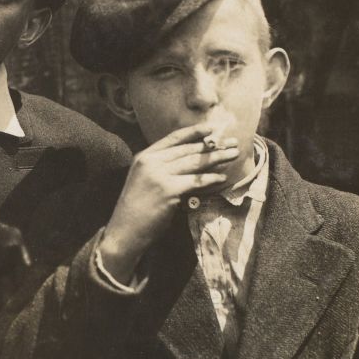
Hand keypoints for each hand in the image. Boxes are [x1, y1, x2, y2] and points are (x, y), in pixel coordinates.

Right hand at [100, 124, 238, 281]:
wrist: (125, 230)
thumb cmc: (136, 209)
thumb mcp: (144, 180)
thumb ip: (161, 167)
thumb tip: (190, 159)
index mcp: (144, 156)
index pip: (173, 138)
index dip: (194, 132)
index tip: (213, 128)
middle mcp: (151, 161)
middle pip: (188, 150)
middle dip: (213, 146)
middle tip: (233, 143)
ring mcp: (159, 175)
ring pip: (194, 163)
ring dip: (217, 158)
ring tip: (233, 155)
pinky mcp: (168, 190)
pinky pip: (196, 181)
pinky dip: (211, 179)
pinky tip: (222, 177)